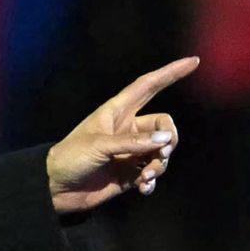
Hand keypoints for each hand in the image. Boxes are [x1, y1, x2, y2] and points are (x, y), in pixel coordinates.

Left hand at [46, 57, 196, 213]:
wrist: (57, 188)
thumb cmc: (71, 157)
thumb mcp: (99, 145)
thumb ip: (133, 142)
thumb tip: (166, 139)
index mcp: (117, 111)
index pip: (148, 86)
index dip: (169, 73)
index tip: (193, 61)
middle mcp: (127, 128)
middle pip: (164, 124)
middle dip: (169, 140)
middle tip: (161, 155)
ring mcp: (131, 151)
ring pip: (162, 151)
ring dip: (160, 165)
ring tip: (146, 178)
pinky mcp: (131, 173)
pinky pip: (153, 173)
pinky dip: (153, 181)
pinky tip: (144, 189)